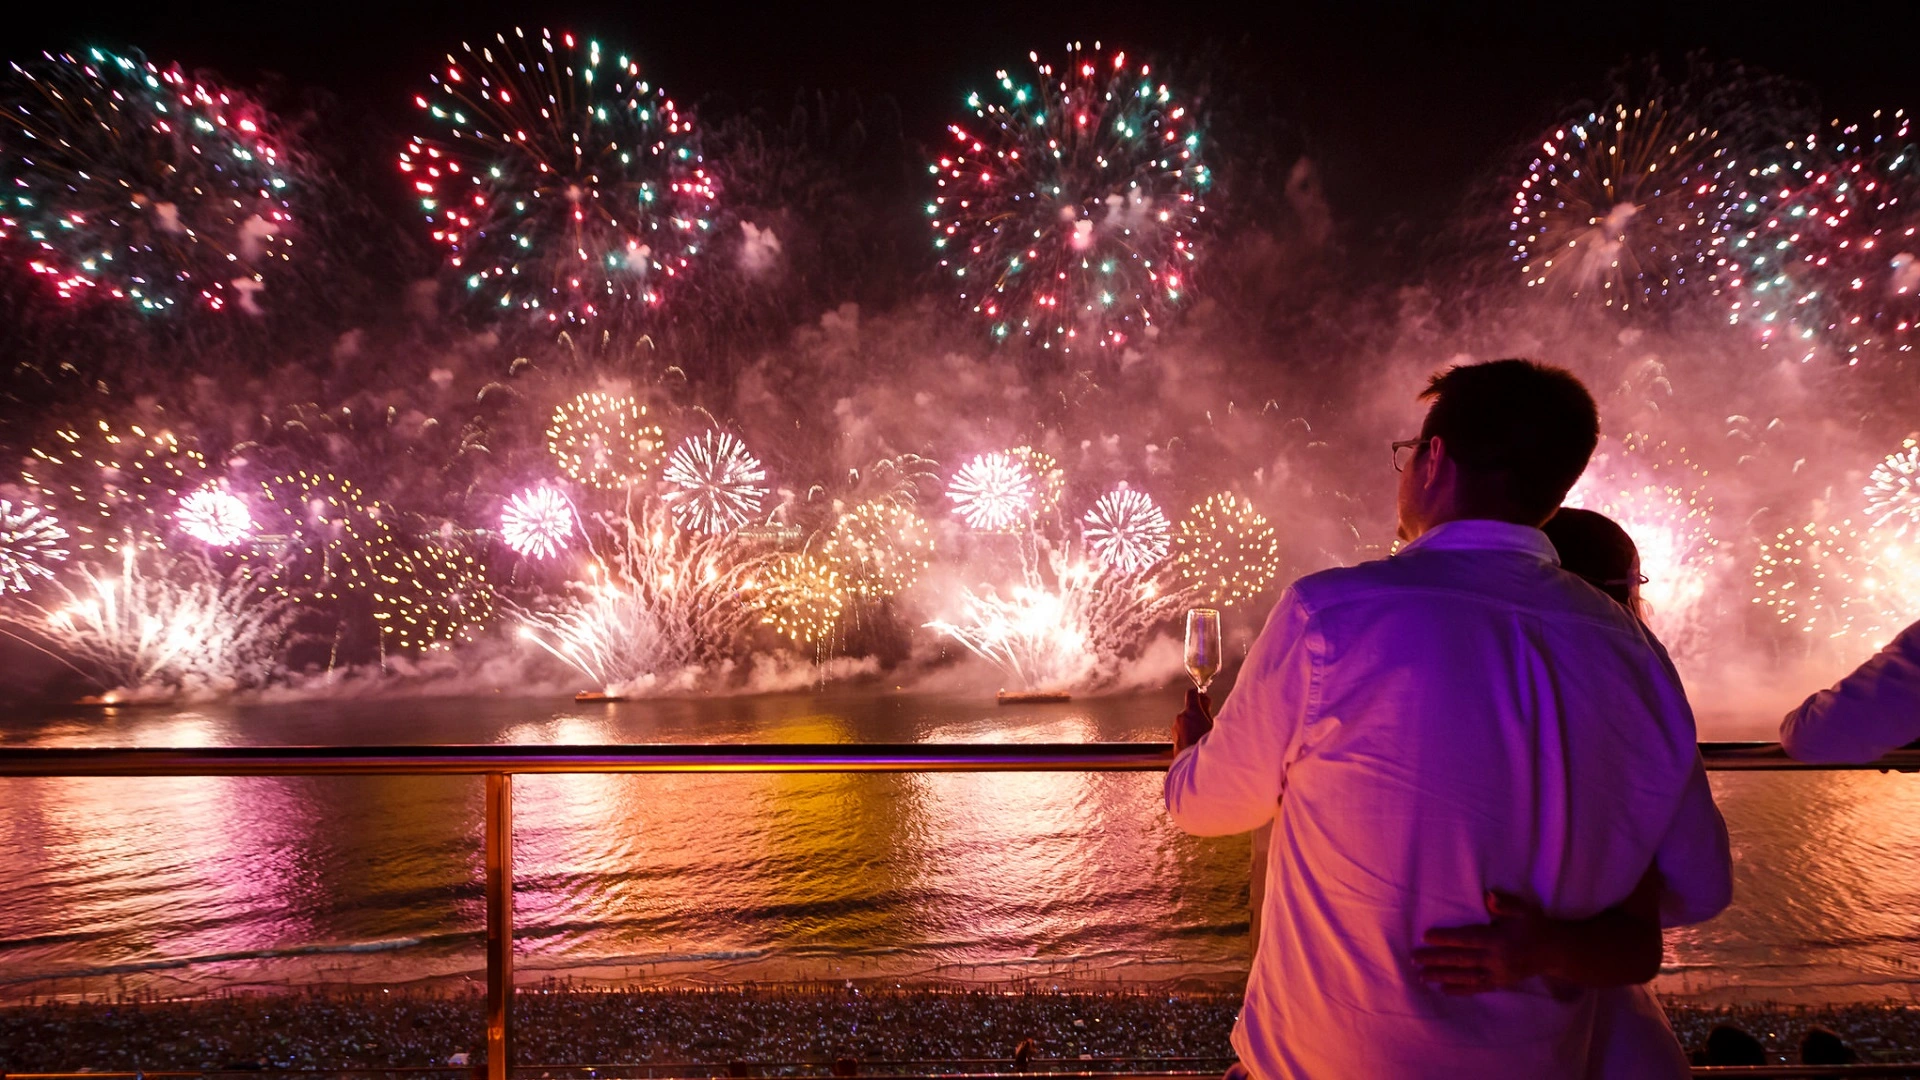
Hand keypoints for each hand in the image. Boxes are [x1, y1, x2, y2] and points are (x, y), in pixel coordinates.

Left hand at [1172, 687, 1212, 751]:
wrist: (1197, 765)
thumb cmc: (1207, 746)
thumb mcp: (1214, 724)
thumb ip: (1207, 710)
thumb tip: (1205, 701)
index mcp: (1191, 711)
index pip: (1192, 694)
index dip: (1199, 695)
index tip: (1204, 699)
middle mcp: (1180, 718)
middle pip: (1189, 709)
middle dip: (1198, 713)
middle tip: (1209, 721)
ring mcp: (1176, 729)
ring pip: (1185, 722)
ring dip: (1193, 725)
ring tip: (1204, 735)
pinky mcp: (1174, 740)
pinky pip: (1182, 733)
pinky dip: (1189, 735)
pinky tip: (1197, 743)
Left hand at [1412, 890, 1553, 994]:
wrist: (1556, 952)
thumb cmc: (1536, 926)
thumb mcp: (1525, 909)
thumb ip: (1505, 904)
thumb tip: (1488, 897)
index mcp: (1499, 940)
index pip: (1467, 938)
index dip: (1446, 937)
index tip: (1426, 936)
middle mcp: (1496, 959)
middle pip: (1461, 959)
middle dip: (1436, 959)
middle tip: (1414, 958)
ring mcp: (1498, 974)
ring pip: (1465, 976)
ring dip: (1442, 976)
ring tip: (1421, 976)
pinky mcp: (1500, 983)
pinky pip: (1477, 988)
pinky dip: (1460, 990)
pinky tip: (1443, 990)